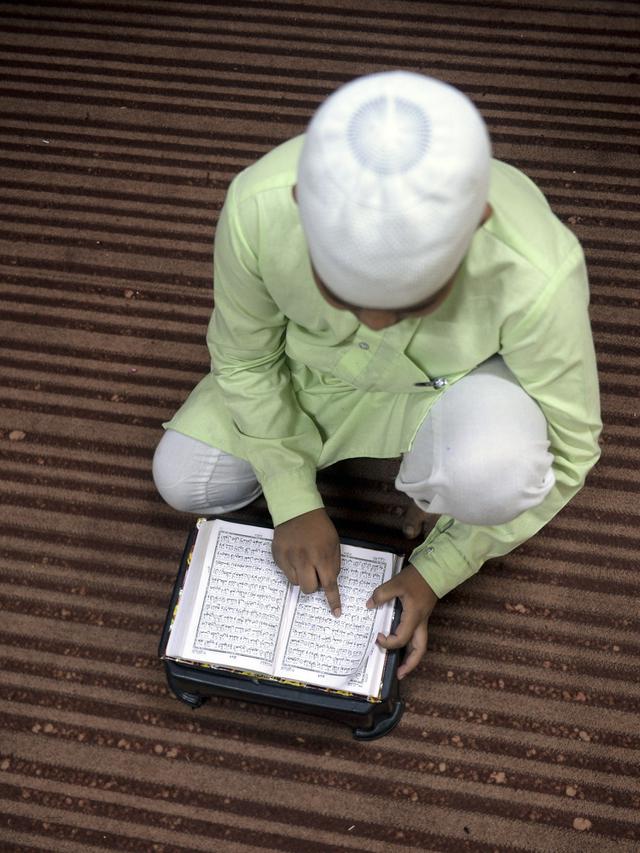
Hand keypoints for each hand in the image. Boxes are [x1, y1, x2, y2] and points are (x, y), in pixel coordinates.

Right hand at [272, 508, 341, 615]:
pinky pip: (286, 574)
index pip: (329, 584)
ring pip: (296, 583)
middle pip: (309, 589)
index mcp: (322, 555)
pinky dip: (292, 570)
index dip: (333, 600)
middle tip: (315, 573)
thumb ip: (333, 564)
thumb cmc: (319, 527)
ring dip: (302, 577)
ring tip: (303, 562)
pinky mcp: (278, 556)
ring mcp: (289, 558)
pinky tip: (294, 556)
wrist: (296, 510)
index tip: (336, 612)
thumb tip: (329, 583)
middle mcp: (304, 559)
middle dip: (314, 585)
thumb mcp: (334, 543)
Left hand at [366, 564, 437, 678]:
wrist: (434, 571)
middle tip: (399, 674)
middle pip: (419, 650)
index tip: (377, 637)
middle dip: (410, 664)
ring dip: (412, 657)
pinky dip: (411, 645)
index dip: (388, 642)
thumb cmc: (416, 578)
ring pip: (420, 645)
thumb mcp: (396, 583)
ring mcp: (423, 621)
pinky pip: (418, 636)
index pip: (401, 639)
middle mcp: (420, 623)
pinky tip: (402, 645)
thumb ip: (381, 594)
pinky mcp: (422, 616)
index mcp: (413, 617)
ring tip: (402, 667)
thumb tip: (369, 606)